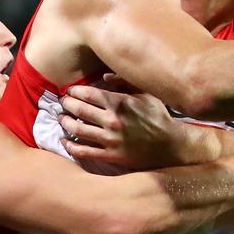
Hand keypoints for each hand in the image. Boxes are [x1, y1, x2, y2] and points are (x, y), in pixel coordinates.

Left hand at [59, 82, 186, 168]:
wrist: (170, 144)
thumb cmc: (159, 116)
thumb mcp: (146, 94)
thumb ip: (125, 82)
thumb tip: (103, 77)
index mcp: (120, 103)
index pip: (88, 94)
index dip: (75, 92)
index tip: (70, 92)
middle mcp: (113, 120)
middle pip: (80, 110)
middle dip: (67, 105)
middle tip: (63, 103)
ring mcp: (111, 139)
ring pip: (78, 130)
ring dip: (66, 123)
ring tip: (62, 119)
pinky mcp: (111, 155)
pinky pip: (84, 151)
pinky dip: (71, 146)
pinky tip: (65, 141)